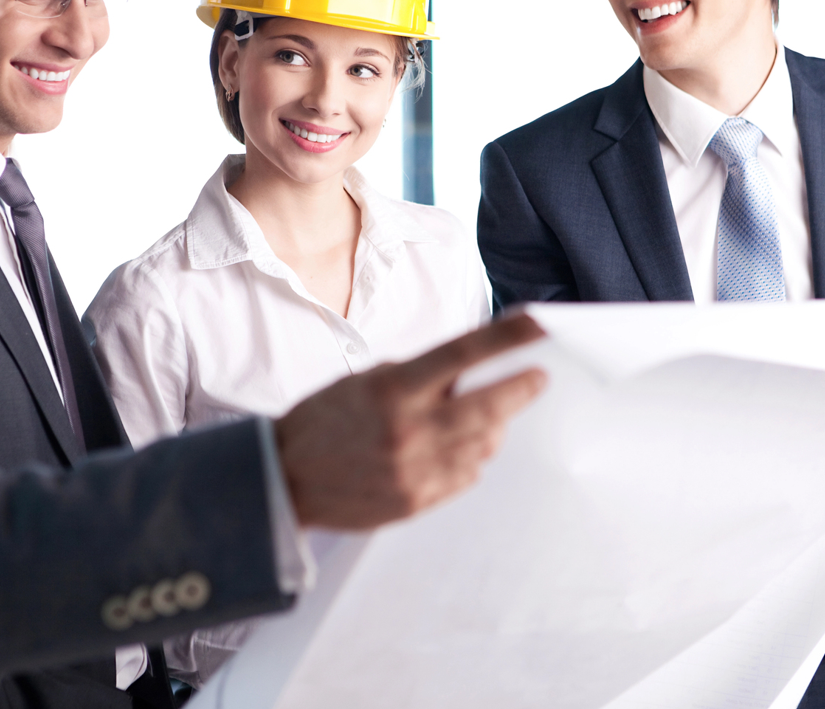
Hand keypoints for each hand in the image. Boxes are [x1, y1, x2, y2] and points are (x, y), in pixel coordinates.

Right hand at [274, 313, 546, 529]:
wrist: (285, 479)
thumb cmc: (325, 420)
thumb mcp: (366, 380)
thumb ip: (417, 376)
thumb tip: (468, 373)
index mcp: (393, 390)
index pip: (462, 355)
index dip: (507, 338)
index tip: (539, 324)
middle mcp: (409, 430)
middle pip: (489, 407)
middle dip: (520, 388)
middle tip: (538, 377)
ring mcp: (415, 471)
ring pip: (483, 444)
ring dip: (494, 425)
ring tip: (488, 414)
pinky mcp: (417, 501)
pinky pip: (465, 475)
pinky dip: (470, 457)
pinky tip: (457, 447)